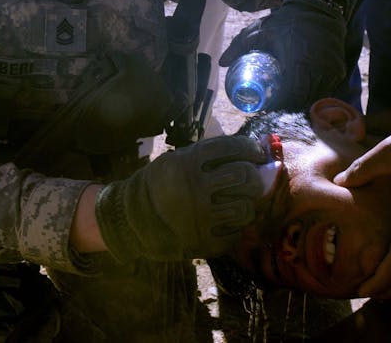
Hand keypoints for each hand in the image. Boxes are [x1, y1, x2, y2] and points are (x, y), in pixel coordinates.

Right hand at [95, 135, 265, 262]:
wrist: (132, 218)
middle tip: (253, 180)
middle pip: (245, 177)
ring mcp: (199, 217)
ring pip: (245, 208)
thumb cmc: (163, 183)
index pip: (232, 147)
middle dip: (254, 177)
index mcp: (189, 161)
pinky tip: (226, 222)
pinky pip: (236, 234)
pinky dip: (236, 228)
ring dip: (248, 204)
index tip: (258, 154)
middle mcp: (196, 187)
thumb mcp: (180, 159)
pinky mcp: (202, 242)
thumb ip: (212, 156)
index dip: (251, 149)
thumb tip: (255, 150)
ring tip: (239, 202)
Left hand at [220, 0, 348, 110]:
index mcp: (299, 62)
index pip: (290, 96)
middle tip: (271, 108)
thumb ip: (239, 46)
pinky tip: (301, 97)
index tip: (265, 108)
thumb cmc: (286, 20)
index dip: (277, 107)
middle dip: (286, 108)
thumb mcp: (260, 31)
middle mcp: (319, 70)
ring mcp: (332, 72)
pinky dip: (312, 96)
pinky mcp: (339, 72)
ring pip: (315, 98)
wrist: (318, 7)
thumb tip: (221, 63)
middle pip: (302, 101)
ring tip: (284, 104)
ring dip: (300, 104)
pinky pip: (325, 90)